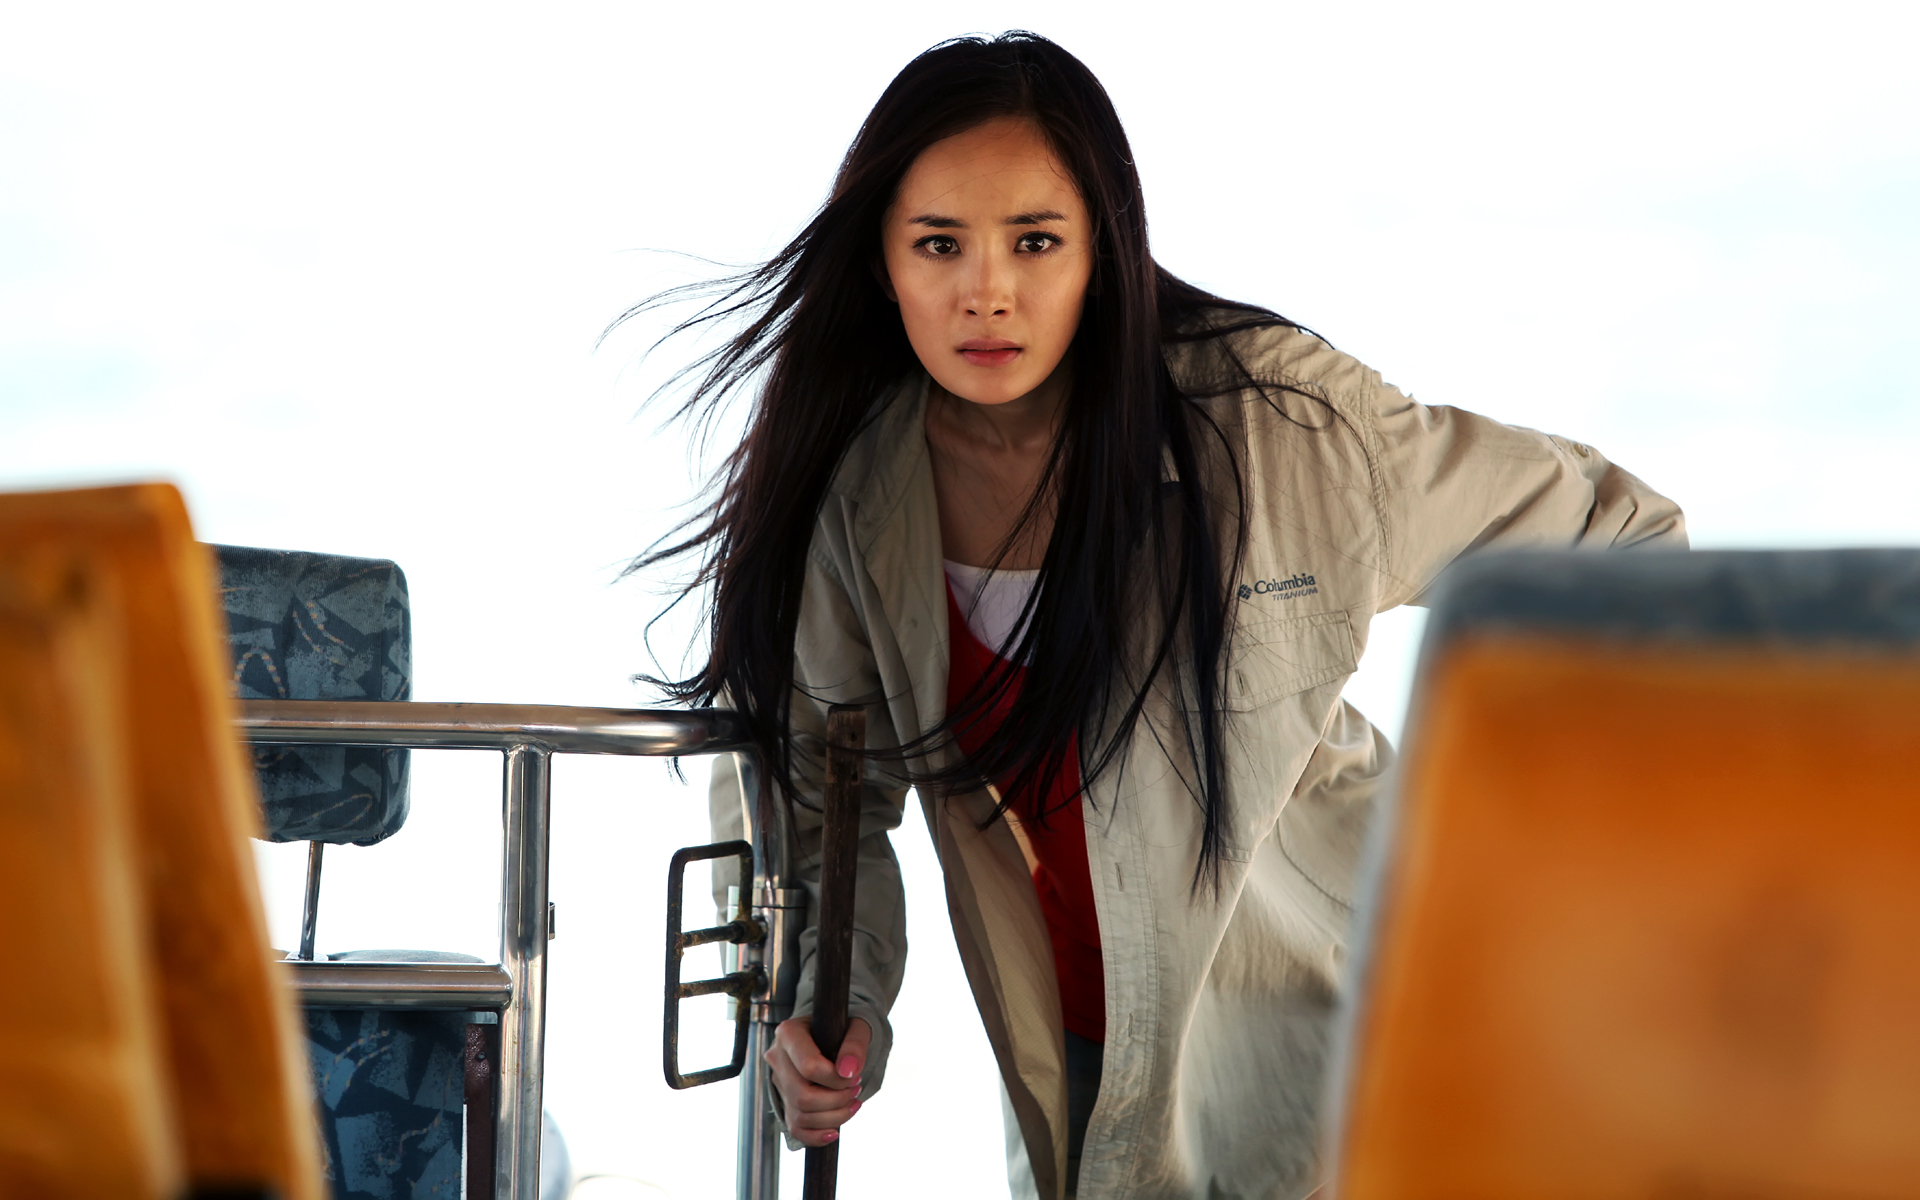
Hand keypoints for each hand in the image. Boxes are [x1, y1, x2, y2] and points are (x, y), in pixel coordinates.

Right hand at [766, 1016, 870, 1147]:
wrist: (832, 1034)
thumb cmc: (843, 1029)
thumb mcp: (855, 1027)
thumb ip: (854, 1044)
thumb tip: (848, 1071)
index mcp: (788, 1034)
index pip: (808, 1066)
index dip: (836, 1079)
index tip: (855, 1076)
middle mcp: (777, 1058)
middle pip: (802, 1096)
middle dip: (837, 1100)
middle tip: (856, 1089)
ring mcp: (779, 1083)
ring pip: (801, 1115)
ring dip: (834, 1116)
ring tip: (852, 1101)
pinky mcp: (785, 1102)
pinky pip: (795, 1129)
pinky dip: (817, 1136)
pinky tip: (835, 1130)